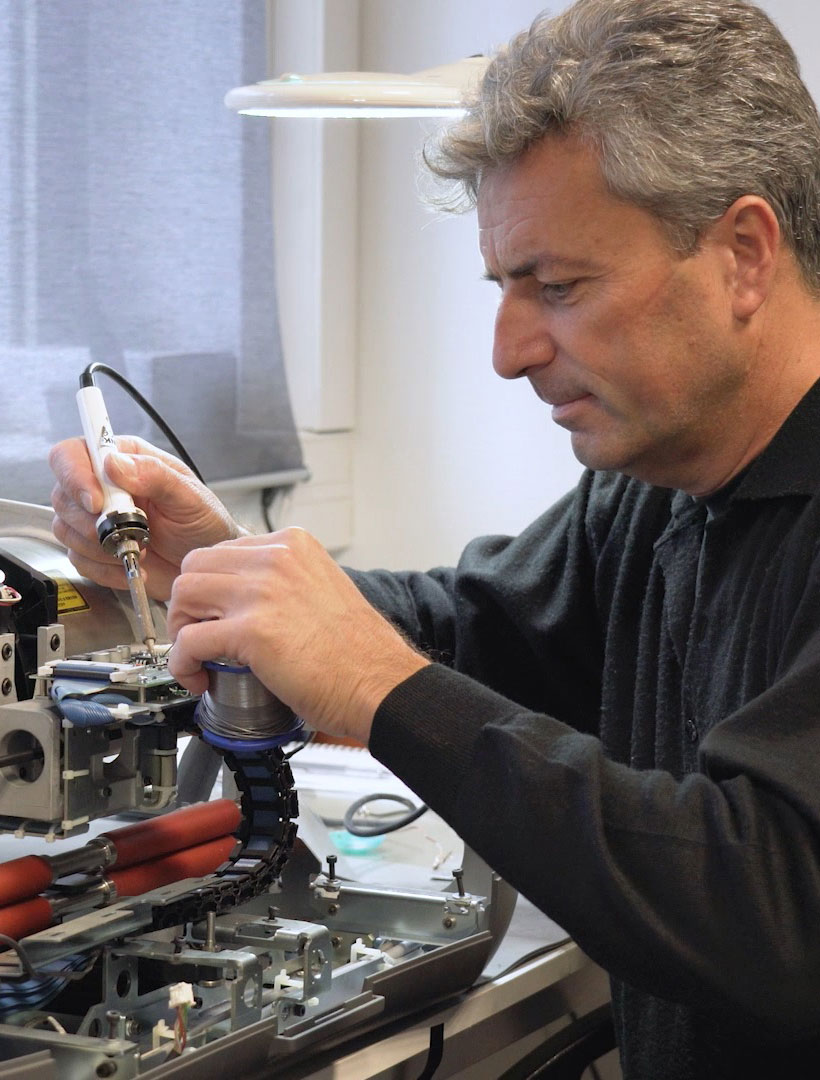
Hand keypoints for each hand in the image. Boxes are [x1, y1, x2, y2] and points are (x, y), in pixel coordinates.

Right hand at [49, 436, 246, 599]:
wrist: (205, 566)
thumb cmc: (203, 524)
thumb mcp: (189, 496)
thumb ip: (154, 475)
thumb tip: (114, 464)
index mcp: (125, 460)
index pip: (74, 453)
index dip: (75, 476)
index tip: (97, 502)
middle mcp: (103, 486)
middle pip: (63, 495)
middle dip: (93, 521)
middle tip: (132, 532)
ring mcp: (96, 519)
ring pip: (65, 529)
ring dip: (101, 546)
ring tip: (139, 548)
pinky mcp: (94, 550)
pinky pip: (78, 559)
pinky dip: (104, 568)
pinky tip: (131, 564)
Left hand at [166, 527, 429, 742]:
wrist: (381, 685)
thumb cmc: (359, 652)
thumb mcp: (322, 590)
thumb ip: (285, 583)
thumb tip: (248, 601)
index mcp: (293, 545)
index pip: (223, 552)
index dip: (210, 588)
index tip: (214, 615)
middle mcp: (276, 557)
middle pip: (195, 566)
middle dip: (188, 606)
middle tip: (199, 637)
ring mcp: (262, 590)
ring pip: (183, 594)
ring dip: (182, 630)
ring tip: (199, 657)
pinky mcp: (252, 630)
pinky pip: (189, 640)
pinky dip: (183, 664)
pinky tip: (199, 678)